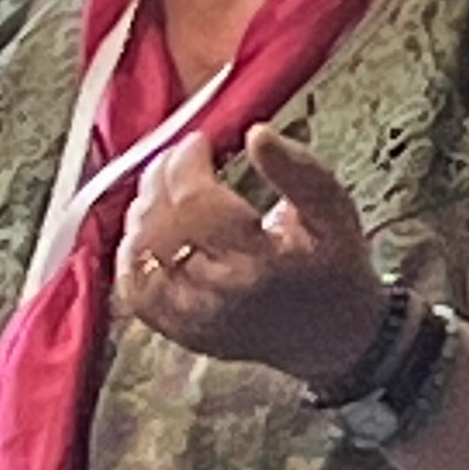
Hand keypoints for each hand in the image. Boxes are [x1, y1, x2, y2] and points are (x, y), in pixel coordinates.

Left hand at [116, 124, 391, 386]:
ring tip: (164, 188)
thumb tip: (255, 132)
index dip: (185, 163)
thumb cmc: (335, 266)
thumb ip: (298, 170)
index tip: (199, 143)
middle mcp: (221, 299)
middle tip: (177, 159)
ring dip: (141, 214)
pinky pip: (135, 293)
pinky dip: (131, 255)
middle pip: (159, 230)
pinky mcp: (182, 333)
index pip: (196, 204)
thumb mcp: (335, 210)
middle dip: (159, 181)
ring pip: (139, 261)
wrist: (336, 337)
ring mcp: (195, 322)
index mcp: (261, 265)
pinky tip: (147, 230)